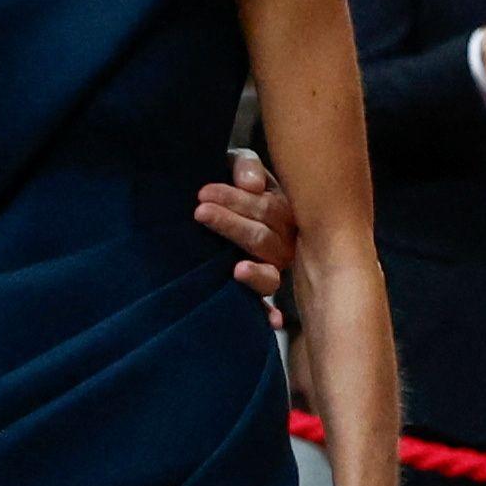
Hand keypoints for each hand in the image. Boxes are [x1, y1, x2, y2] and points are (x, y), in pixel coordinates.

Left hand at [192, 148, 296, 301]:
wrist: (214, 198)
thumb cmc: (231, 181)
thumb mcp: (238, 165)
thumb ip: (246, 167)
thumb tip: (252, 185)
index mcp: (283, 210)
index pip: (267, 208)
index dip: (237, 201)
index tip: (203, 193)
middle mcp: (285, 242)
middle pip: (264, 239)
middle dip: (231, 225)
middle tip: (200, 212)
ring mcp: (276, 268)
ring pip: (270, 274)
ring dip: (252, 272)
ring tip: (232, 269)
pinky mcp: (260, 289)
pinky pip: (269, 304)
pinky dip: (270, 314)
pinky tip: (273, 321)